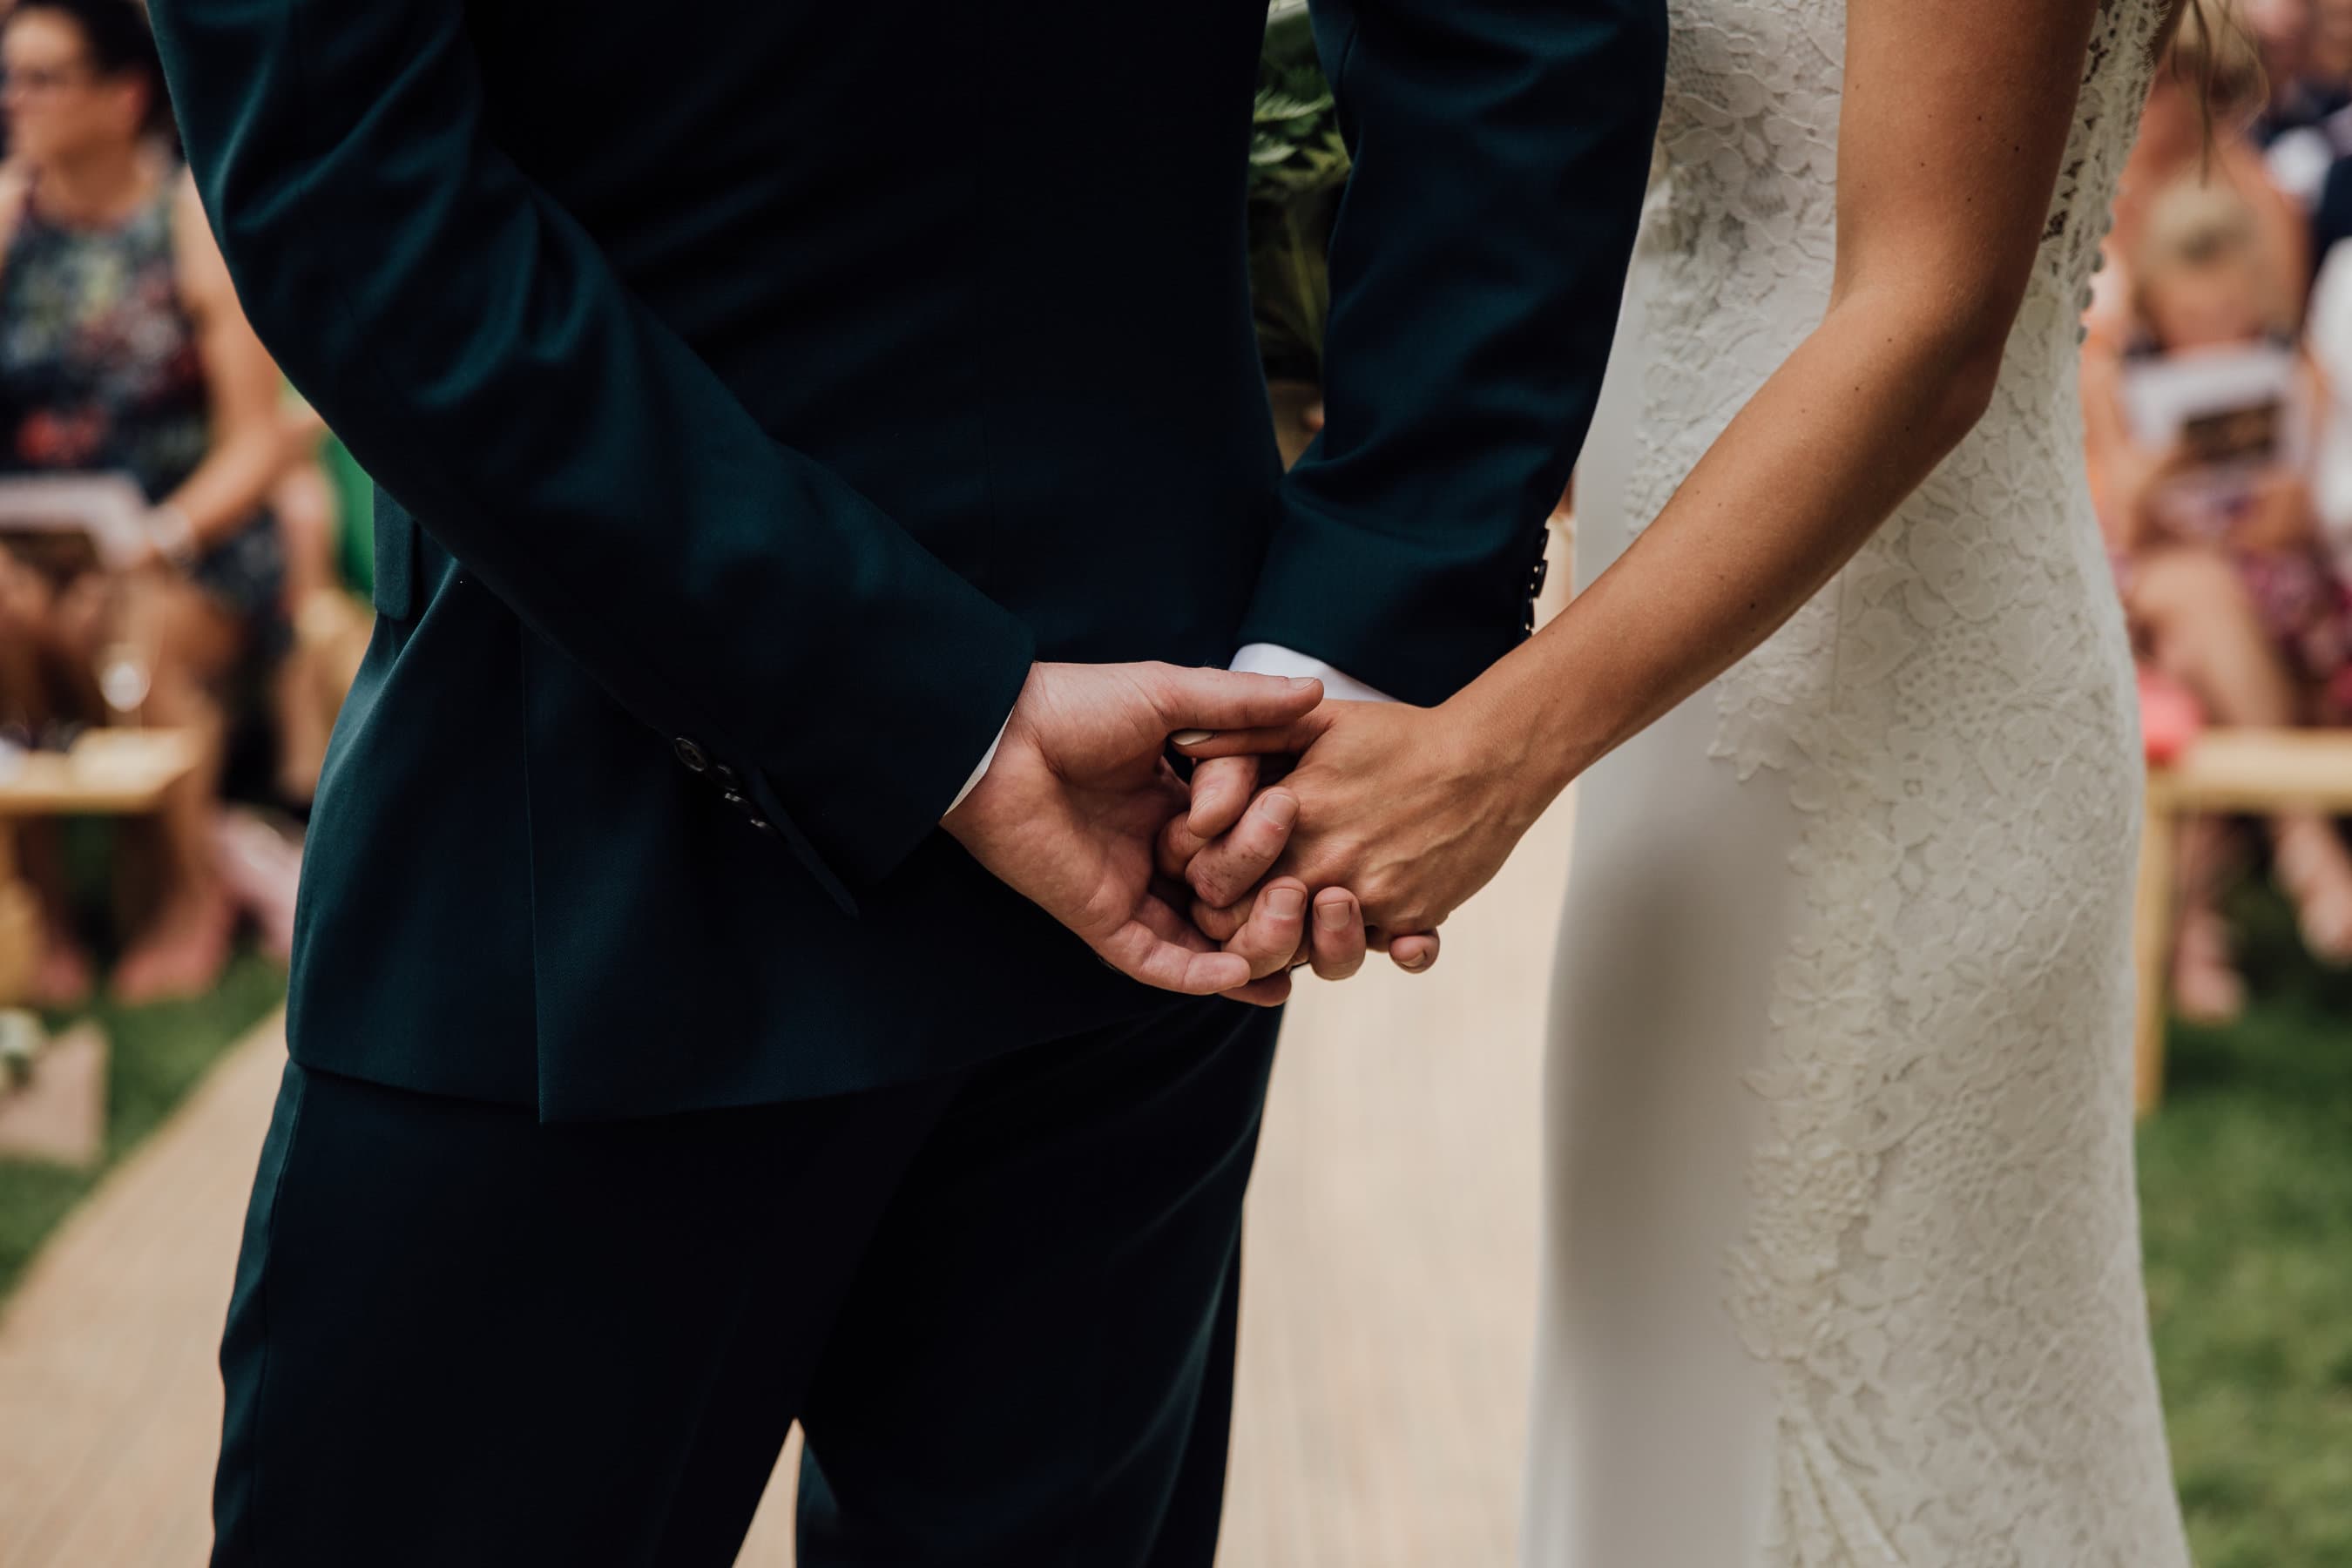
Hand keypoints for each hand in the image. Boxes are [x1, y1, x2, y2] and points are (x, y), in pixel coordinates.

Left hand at [942, 661, 1324, 997]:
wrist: (999, 738)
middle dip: (1274, 893)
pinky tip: (1242, 974)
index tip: (1301, 811)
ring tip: (1294, 955)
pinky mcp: (1102, 919)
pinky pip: (1157, 961)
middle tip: (1302, 883)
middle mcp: (1161, 847)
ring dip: (1251, 947)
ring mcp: (1133, 887)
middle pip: (1236, 889)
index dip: (1278, 829)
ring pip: (1205, 936)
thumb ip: (1241, 704)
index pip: (1250, 829)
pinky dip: (1199, 974)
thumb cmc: (1075, 706)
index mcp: (1180, 797)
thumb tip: (1317, 689)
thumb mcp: (1170, 696)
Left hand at [1175, 698, 1544, 952]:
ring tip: (1325, 904)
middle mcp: (1327, 866)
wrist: (1493, 756)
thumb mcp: (1315, 721)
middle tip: (1269, 898)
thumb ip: (1242, 732)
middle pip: (1258, 932)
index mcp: (1290, 818)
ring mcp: (1373, 899)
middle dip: (1251, 925)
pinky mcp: (1415, 919)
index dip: (1209, 885)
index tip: (1221, 872)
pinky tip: (1389, 931)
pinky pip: (1385, 955)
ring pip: (1317, 957)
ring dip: (1315, 942)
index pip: (1215, 884)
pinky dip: (1384, 947)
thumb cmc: (1400, 735)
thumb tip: (1179, 747)